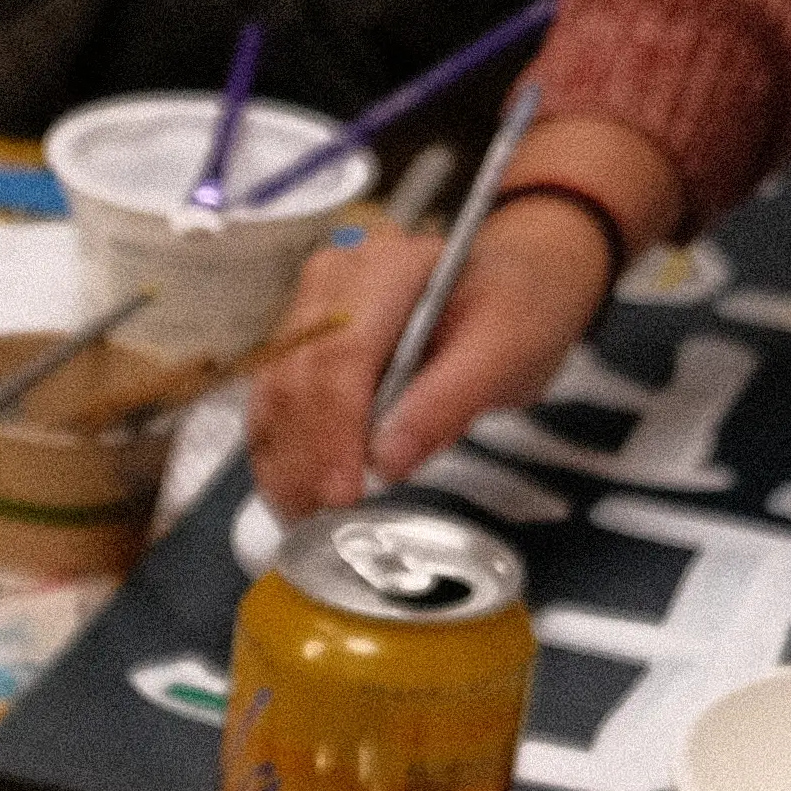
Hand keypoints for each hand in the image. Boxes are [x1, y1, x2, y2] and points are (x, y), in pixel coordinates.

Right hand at [243, 114, 685, 517]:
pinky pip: (272, 402)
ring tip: (305, 517)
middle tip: (320, 521)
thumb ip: (448, 401)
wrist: (517, 282)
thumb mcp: (507, 354)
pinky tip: (295, 493)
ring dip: (283, 462)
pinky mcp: (298, 341)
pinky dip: (280, 453)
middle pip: (295, 376)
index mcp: (393, 268)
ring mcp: (309, 308)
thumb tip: (386, 461)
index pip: (341, 354)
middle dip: (304, 456)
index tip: (342, 494)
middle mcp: (336, 279)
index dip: (333, 430)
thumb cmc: (518, 311)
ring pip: (273, 393)